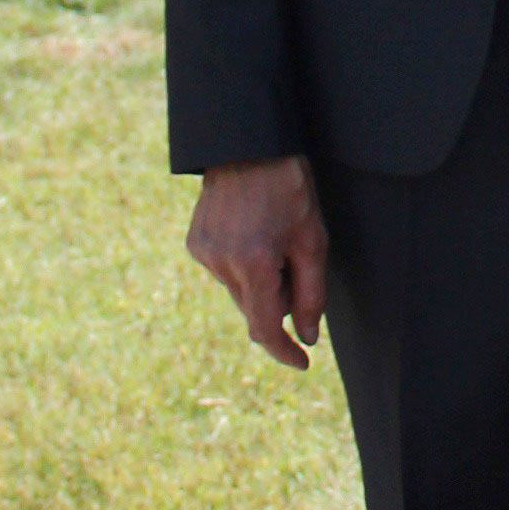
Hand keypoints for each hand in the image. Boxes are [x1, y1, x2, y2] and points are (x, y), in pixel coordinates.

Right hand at [187, 153, 329, 368]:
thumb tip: (307, 336)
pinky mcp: (195, 244)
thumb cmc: (289, 190)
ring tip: (272, 239)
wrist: (249, 147)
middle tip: (294, 264)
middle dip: (278, 302)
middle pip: (254, 310)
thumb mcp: (313, 241)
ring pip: (239, 292)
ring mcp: (203, 254)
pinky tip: (252, 234)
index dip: (285, 351)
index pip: (266, 329)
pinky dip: (242, 266)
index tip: (301, 362)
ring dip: (260, 283)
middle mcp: (222, 264)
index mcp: (254, 265)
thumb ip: (311, 295)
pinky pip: (224, 271)